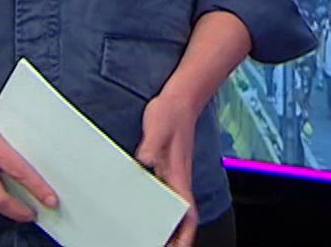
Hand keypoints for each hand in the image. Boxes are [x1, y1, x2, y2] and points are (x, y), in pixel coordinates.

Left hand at [136, 92, 199, 246]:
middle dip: (174, 237)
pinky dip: (157, 207)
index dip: (184, 235)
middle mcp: (178, 179)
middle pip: (180, 217)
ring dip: (166, 225)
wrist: (180, 98)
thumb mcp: (158, 127)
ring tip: (152, 238)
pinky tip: (144, 210)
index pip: (187, 213)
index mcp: (179, 175)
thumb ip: (152, 145)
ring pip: (172, 207)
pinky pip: (163, 193)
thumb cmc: (172, 112)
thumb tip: (144, 161)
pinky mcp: (166, 167)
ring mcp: (173, 174)